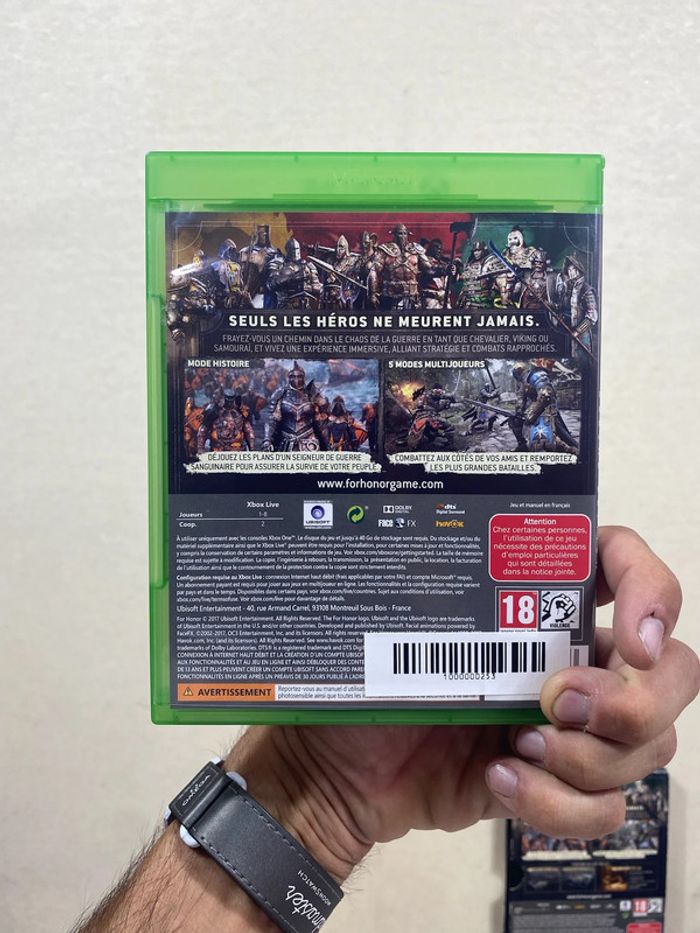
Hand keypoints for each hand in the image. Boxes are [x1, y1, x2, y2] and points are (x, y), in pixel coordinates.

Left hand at [229, 527, 698, 882]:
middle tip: (558, 704)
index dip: (654, 589)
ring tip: (517, 748)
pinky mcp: (555, 784)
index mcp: (535, 600)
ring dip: (590, 758)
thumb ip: (448, 589)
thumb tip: (487, 567)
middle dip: (635, 699)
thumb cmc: (364, 678)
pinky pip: (605, 807)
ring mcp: (568, 725)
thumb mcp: (401, 617)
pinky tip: (499, 781)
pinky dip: (559, 804)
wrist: (337, 768)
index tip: (634, 635)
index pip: (624, 564)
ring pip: (649, 745)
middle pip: (671, 670)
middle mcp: (567, 657)